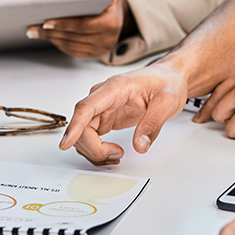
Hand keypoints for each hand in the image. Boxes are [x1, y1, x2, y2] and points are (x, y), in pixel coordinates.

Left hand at [26, 0, 134, 58]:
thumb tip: (61, 4)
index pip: (83, 25)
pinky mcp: (94, 54)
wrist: (117, 11)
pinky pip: (72, 51)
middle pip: (73, 37)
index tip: (45, 22)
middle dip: (50, 33)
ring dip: (50, 39)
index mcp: (112, 23)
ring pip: (70, 46)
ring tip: (34, 32)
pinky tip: (45, 37)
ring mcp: (101, 49)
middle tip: (31, 28)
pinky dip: (57, 43)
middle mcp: (108, 40)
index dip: (63, 24)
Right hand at [58, 62, 187, 164]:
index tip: (65, 144)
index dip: (74, 127)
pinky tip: (112, 153)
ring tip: (117, 155)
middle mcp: (102, 97)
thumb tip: (140, 146)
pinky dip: (97, 150)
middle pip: (82, 126)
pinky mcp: (103, 119)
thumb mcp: (167, 102)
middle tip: (116, 155)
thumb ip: (153, 124)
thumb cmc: (166, 83)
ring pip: (83, 135)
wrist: (169, 78)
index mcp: (114, 88)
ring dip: (94, 151)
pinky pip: (90, 138)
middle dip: (93, 148)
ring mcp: (100, 109)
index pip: (86, 108)